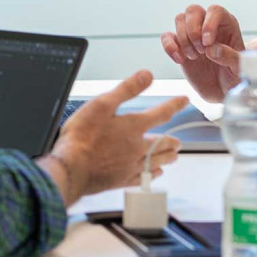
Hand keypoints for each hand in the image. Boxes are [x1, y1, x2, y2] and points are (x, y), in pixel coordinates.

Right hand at [46, 70, 187, 203]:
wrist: (71, 169)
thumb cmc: (82, 135)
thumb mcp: (102, 104)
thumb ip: (126, 90)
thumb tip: (147, 75)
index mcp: (133, 127)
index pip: (161, 114)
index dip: (174, 105)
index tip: (185, 101)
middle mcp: (136, 148)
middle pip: (160, 143)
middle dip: (170, 141)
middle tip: (179, 142)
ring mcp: (129, 166)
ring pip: (155, 161)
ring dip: (166, 157)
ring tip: (174, 156)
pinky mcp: (120, 181)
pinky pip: (143, 178)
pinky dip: (152, 175)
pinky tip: (155, 174)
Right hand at [161, 4, 244, 101]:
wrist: (223, 90)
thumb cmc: (235, 76)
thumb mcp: (240, 69)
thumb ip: (231, 57)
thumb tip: (212, 49)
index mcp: (227, 24)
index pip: (215, 10)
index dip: (209, 24)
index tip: (208, 43)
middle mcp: (208, 24)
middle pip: (193, 10)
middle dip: (193, 30)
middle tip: (201, 50)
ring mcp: (192, 34)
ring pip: (179, 19)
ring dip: (183, 39)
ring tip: (194, 57)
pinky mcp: (179, 45)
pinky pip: (167, 36)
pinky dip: (169, 47)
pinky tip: (180, 60)